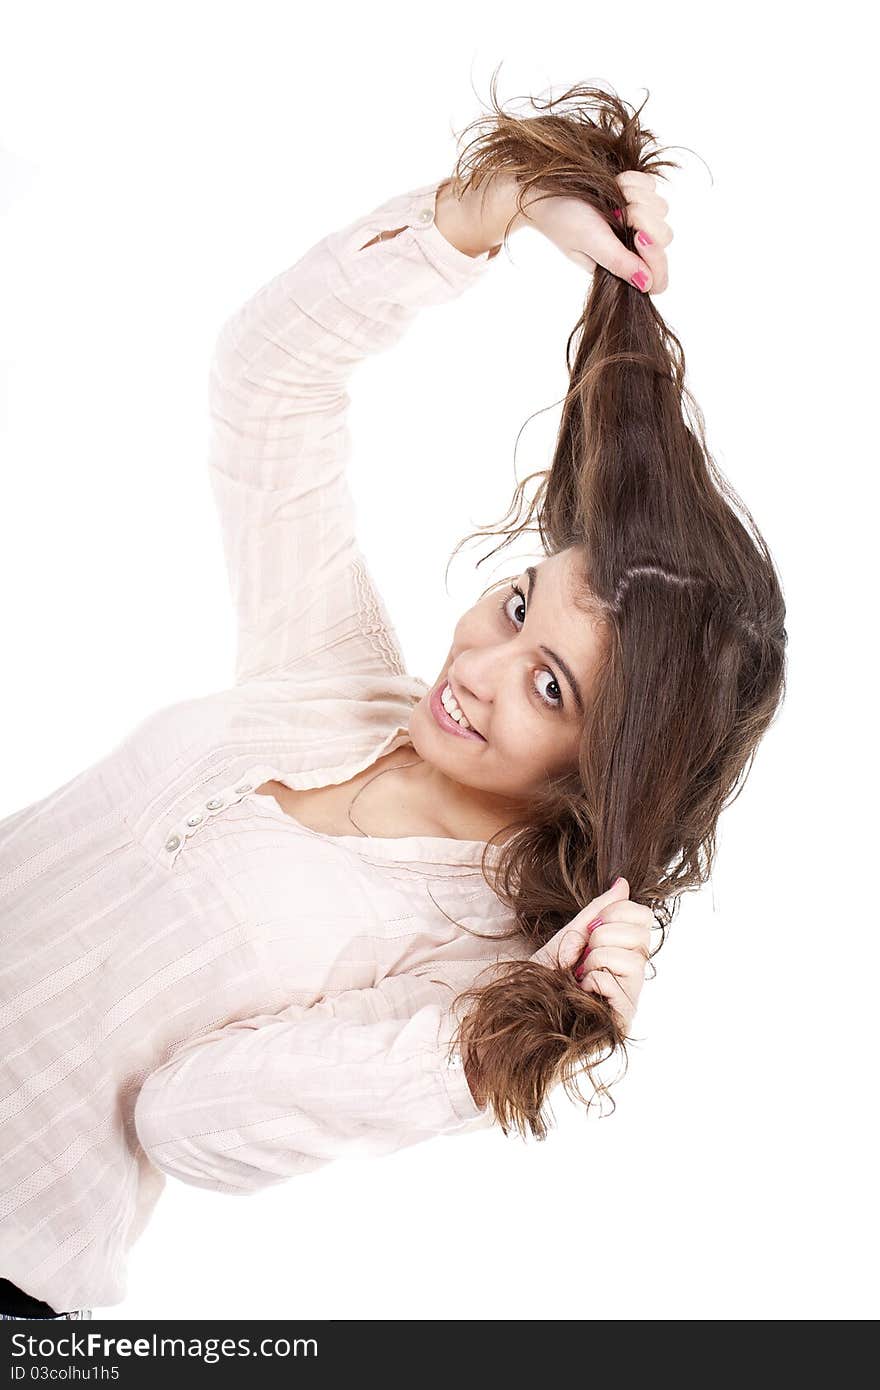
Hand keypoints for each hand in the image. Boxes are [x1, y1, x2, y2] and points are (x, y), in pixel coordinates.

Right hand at [501, 168, 672, 294]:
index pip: (657, 279)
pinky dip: (636, 182)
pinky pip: (653, 188)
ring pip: (661, 210)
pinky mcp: (636, 195)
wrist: (547, 188)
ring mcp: (636, 221)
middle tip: (619, 213)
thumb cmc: (562, 219)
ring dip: (638, 197)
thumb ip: (618, 261)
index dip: (656, 260)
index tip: (639, 237)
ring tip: (612, 198)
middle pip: (664, 238)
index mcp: (621, 266)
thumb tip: (645, 283)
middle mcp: (632, 246)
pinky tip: (617, 183)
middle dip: (644, 219)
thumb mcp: (589, 242)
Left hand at [529, 876, 653, 1033]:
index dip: (617, 912)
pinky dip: (591, 981)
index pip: (644, 917)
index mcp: (624, 950)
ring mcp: (630, 998)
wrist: (521, 1006)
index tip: (591, 926)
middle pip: (642, 936)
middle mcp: (633, 974)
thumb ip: (598, 911)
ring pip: (633, 960)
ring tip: (580, 975)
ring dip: (596, 961)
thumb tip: (622, 883)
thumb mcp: (570, 935)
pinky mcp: (622, 1019)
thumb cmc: (546, 976)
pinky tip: (582, 992)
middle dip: (603, 937)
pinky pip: (615, 983)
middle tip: (583, 954)